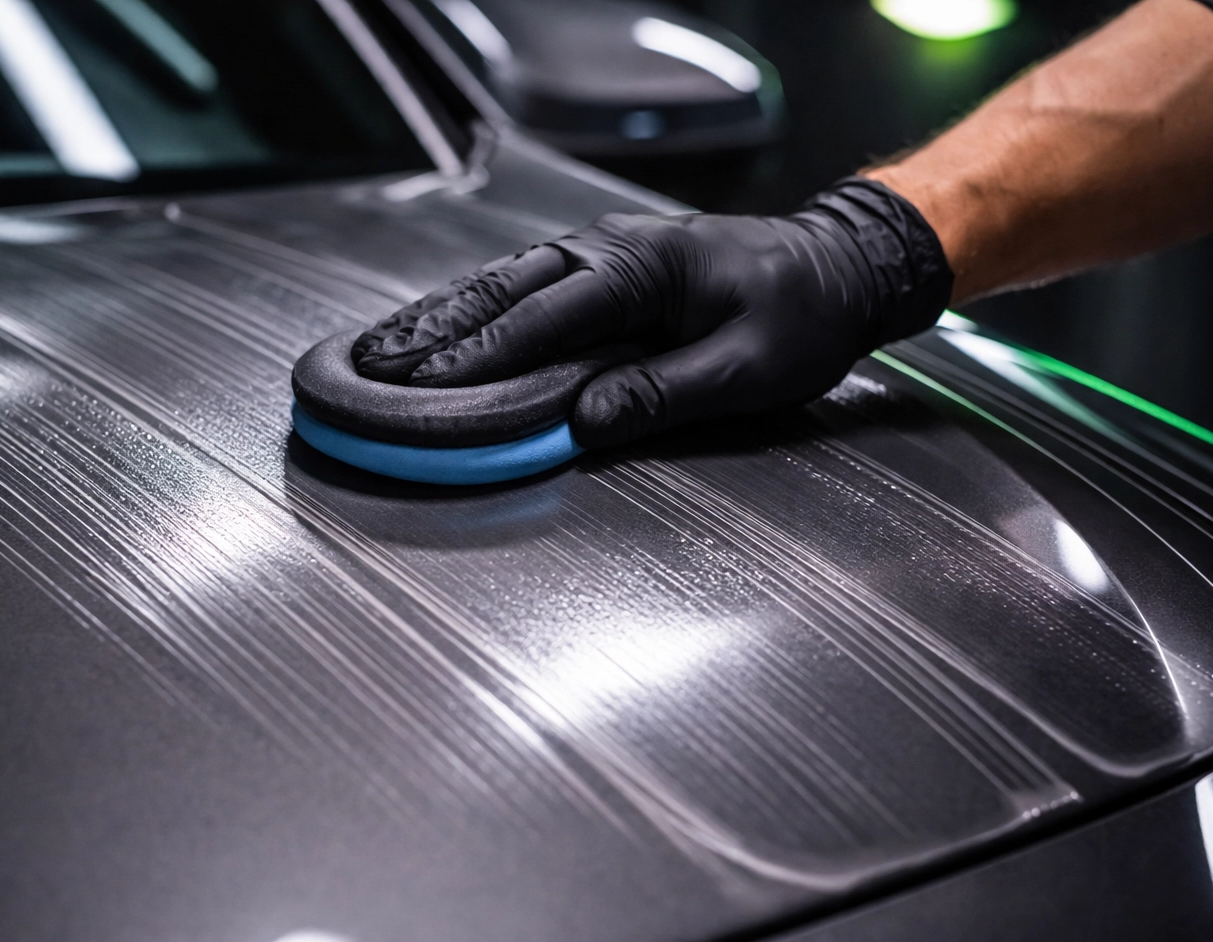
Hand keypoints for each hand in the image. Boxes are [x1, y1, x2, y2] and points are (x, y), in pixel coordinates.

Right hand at [351, 177, 951, 447]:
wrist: (836, 265)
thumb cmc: (802, 314)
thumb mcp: (748, 367)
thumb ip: (663, 392)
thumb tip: (585, 420)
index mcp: (642, 269)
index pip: (542, 318)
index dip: (480, 357)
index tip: (427, 387)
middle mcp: (610, 250)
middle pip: (503, 289)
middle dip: (436, 330)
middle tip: (375, 365)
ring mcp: (603, 252)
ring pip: (505, 281)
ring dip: (445, 315)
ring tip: (386, 346)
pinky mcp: (605, 268)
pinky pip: (527, 285)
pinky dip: (478, 307)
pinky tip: (444, 328)